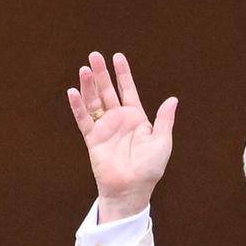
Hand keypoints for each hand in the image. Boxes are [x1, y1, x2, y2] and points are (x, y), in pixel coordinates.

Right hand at [67, 51, 177, 221]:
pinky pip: (84, 120)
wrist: (132, 190)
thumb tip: (172, 99)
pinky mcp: (93, 140)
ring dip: (89, 85)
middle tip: (94, 55)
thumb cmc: (149, 170)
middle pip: (108, 91)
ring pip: (94, 102)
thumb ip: (164, 120)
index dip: (123, 74)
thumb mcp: (162, 142)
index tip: (117, 57)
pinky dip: (78, 106)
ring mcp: (105, 129)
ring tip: (84, 68)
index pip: (128, 90)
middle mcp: (119, 120)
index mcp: (136, 119)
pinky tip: (73, 92)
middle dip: (102, 74)